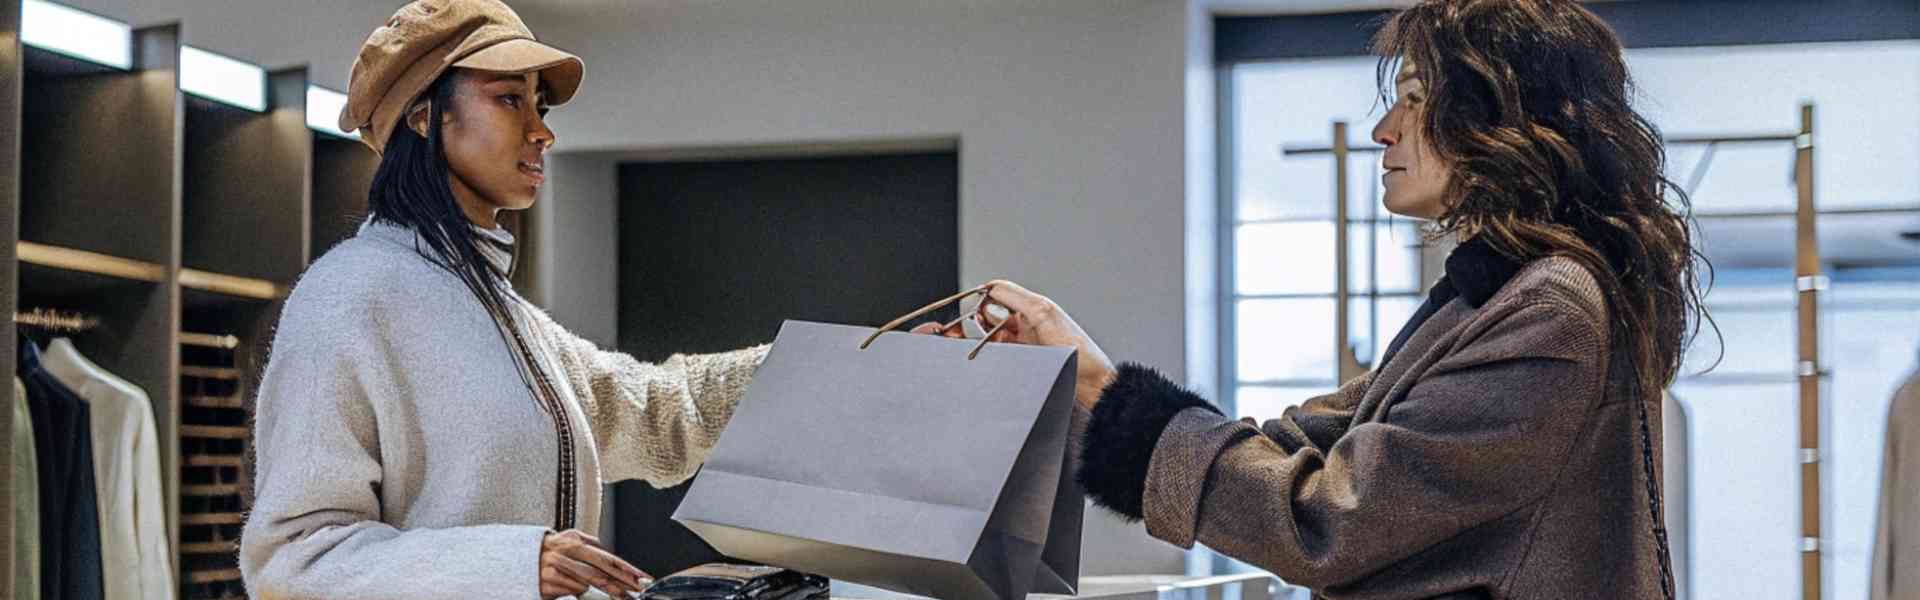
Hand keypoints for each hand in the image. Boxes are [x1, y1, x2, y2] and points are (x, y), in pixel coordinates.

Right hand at [540, 529, 651, 598]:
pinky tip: (581, 590)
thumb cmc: (544, 550)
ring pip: (588, 582)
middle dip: (623, 582)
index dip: (627, 568)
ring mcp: (556, 567)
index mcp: (575, 541)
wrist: (512, 558)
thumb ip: (587, 543)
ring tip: (621, 596)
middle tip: (638, 590)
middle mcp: (566, 552)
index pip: (608, 557)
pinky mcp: (547, 582)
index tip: (642, 578)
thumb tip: (607, 550)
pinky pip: (571, 590)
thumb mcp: (565, 539)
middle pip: (602, 570)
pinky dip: (578, 591)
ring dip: (605, 590)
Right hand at [912, 280, 1116, 410]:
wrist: (1095, 388)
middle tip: (948, 334)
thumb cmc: (1078, 352)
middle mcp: (1025, 327)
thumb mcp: (1044, 314)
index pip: (994, 296)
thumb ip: (1015, 297)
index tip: (959, 307)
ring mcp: (1022, 348)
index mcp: (1031, 309)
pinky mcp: (1022, 368)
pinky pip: (996, 360)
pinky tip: (974, 363)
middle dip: (967, 325)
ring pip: (987, 341)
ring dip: (972, 344)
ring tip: (956, 349)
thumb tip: (989, 286)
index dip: (975, 300)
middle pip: (986, 320)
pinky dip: (983, 360)